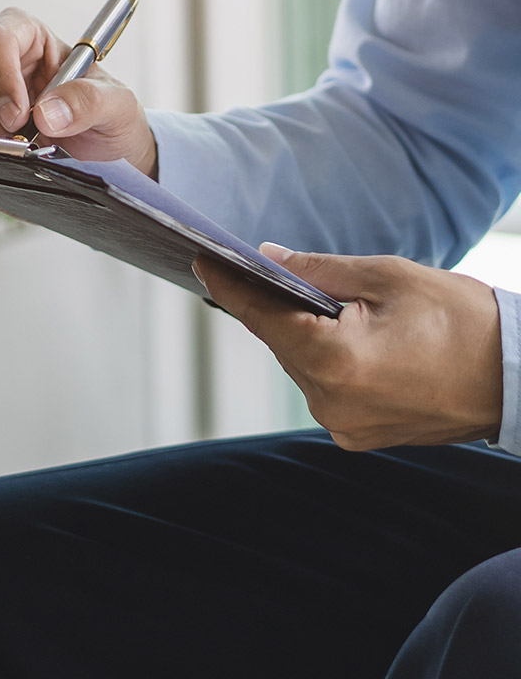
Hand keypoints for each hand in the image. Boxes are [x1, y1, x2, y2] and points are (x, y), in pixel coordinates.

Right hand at [0, 8, 156, 176]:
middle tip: (15, 140)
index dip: (0, 75)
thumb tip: (47, 113)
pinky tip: (8, 165)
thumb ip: (89, 101)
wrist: (105, 155)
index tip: (19, 114)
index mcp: (28, 38)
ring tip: (18, 153)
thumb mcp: (117, 104)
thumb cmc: (107, 116)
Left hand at [194, 243, 502, 450]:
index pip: (262, 317)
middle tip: (269, 271)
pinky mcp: (356, 435)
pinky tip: (349, 339)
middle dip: (276, 306)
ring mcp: (342, 424)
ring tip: (333, 308)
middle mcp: (329, 401)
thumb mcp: (389, 277)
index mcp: (335, 361)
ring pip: (301, 365)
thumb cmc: (465, 321)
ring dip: (306, 335)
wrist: (520, 378)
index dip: (230, 286)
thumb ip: (319, 270)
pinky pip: (324, 388)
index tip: (202, 262)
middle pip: (281, 342)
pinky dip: (327, 361)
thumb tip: (268, 257)